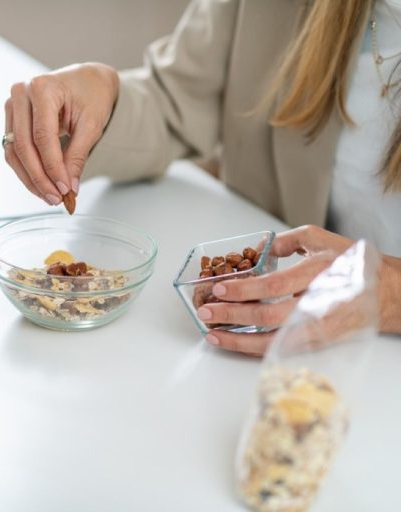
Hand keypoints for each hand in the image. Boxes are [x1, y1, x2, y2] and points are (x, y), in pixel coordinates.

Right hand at [3, 63, 118, 204]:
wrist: (87, 81)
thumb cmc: (91, 95)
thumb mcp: (91, 124)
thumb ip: (77, 156)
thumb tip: (69, 188)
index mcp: (42, 88)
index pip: (43, 136)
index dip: (52, 167)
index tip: (64, 189)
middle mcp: (21, 94)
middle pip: (24, 146)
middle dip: (40, 177)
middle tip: (56, 198)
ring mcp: (12, 106)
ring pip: (15, 152)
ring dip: (30, 179)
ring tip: (49, 196)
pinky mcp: (11, 119)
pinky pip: (14, 151)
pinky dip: (27, 171)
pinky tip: (41, 185)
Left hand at [197, 225, 400, 355]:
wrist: (388, 293)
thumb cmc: (353, 264)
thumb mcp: (322, 239)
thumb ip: (287, 240)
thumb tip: (257, 247)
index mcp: (319, 273)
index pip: (273, 286)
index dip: (243, 290)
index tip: (219, 289)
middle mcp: (319, 303)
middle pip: (268, 316)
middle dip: (232, 315)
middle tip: (207, 312)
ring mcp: (318, 327)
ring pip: (273, 340)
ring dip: (239, 340)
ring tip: (213, 334)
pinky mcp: (318, 342)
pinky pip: (282, 349)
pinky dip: (255, 348)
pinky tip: (235, 343)